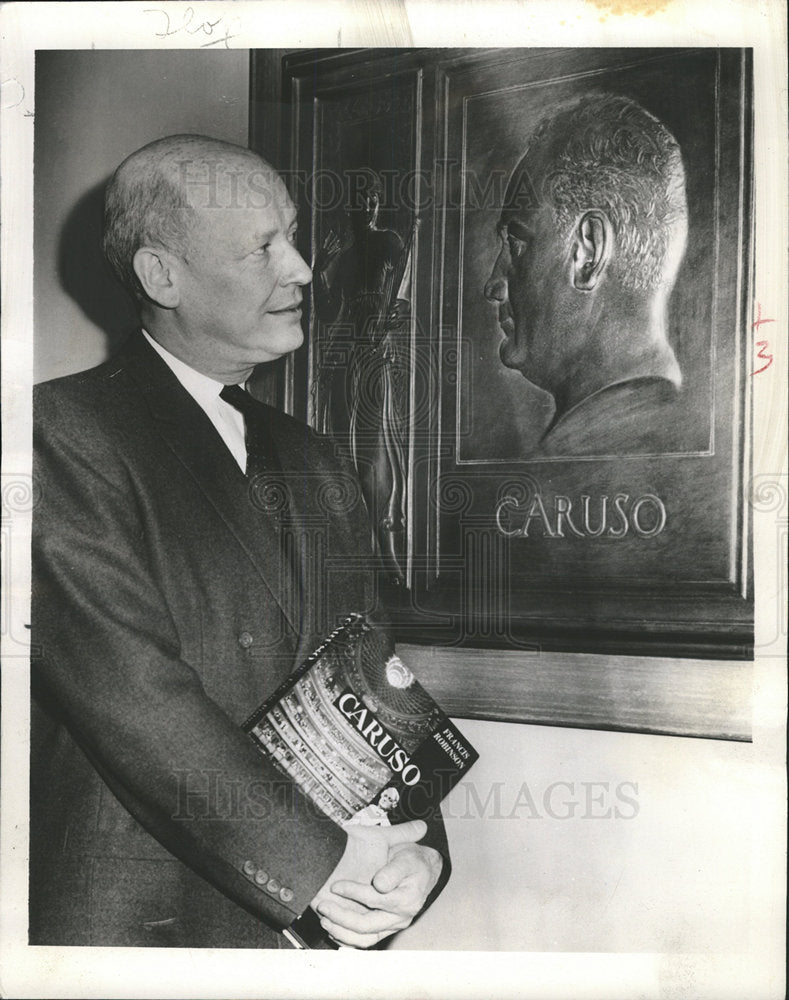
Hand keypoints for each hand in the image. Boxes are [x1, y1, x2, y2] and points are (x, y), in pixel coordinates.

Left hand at [312, 821, 441, 947]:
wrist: (422, 871)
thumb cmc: (411, 861)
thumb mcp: (407, 858)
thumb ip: (393, 870)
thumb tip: (379, 884)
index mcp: (407, 899)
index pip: (374, 899)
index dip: (353, 893)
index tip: (335, 886)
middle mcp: (400, 918)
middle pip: (366, 925)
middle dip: (341, 917)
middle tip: (323, 907)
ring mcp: (392, 927)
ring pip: (364, 939)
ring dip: (341, 932)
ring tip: (324, 921)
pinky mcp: (384, 930)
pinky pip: (364, 941)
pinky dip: (347, 939)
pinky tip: (333, 930)